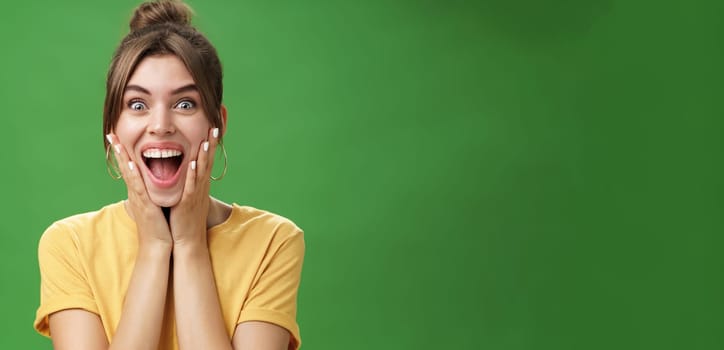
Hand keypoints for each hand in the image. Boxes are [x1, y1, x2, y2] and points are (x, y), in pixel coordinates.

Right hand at [107, 134, 171, 248]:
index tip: (118, 137)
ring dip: (123, 157)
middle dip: (118, 150)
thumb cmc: (159, 225)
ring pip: (128, 174)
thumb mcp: (154, 204)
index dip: (123, 152)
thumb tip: (155, 182)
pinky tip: (131, 163)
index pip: (129, 167)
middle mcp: (135, 192)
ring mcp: (138, 198)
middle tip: (111, 133)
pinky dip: (134, 174)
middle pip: (124, 167)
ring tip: (117, 142)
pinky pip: (138, 186)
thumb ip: (152, 193)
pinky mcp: (144, 204)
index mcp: (139, 191)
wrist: (158, 245)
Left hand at [169, 127, 219, 245]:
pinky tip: (192, 163)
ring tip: (207, 139)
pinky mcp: (187, 203)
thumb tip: (182, 173)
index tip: (212, 128)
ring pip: (201, 171)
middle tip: (215, 126)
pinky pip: (190, 186)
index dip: (210, 145)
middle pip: (208, 162)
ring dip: (204, 155)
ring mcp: (195, 195)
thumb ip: (186, 184)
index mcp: (199, 185)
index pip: (206, 161)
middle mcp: (200, 187)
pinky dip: (192, 174)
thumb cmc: (184, 220)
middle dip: (211, 144)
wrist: (187, 241)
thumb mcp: (187, 198)